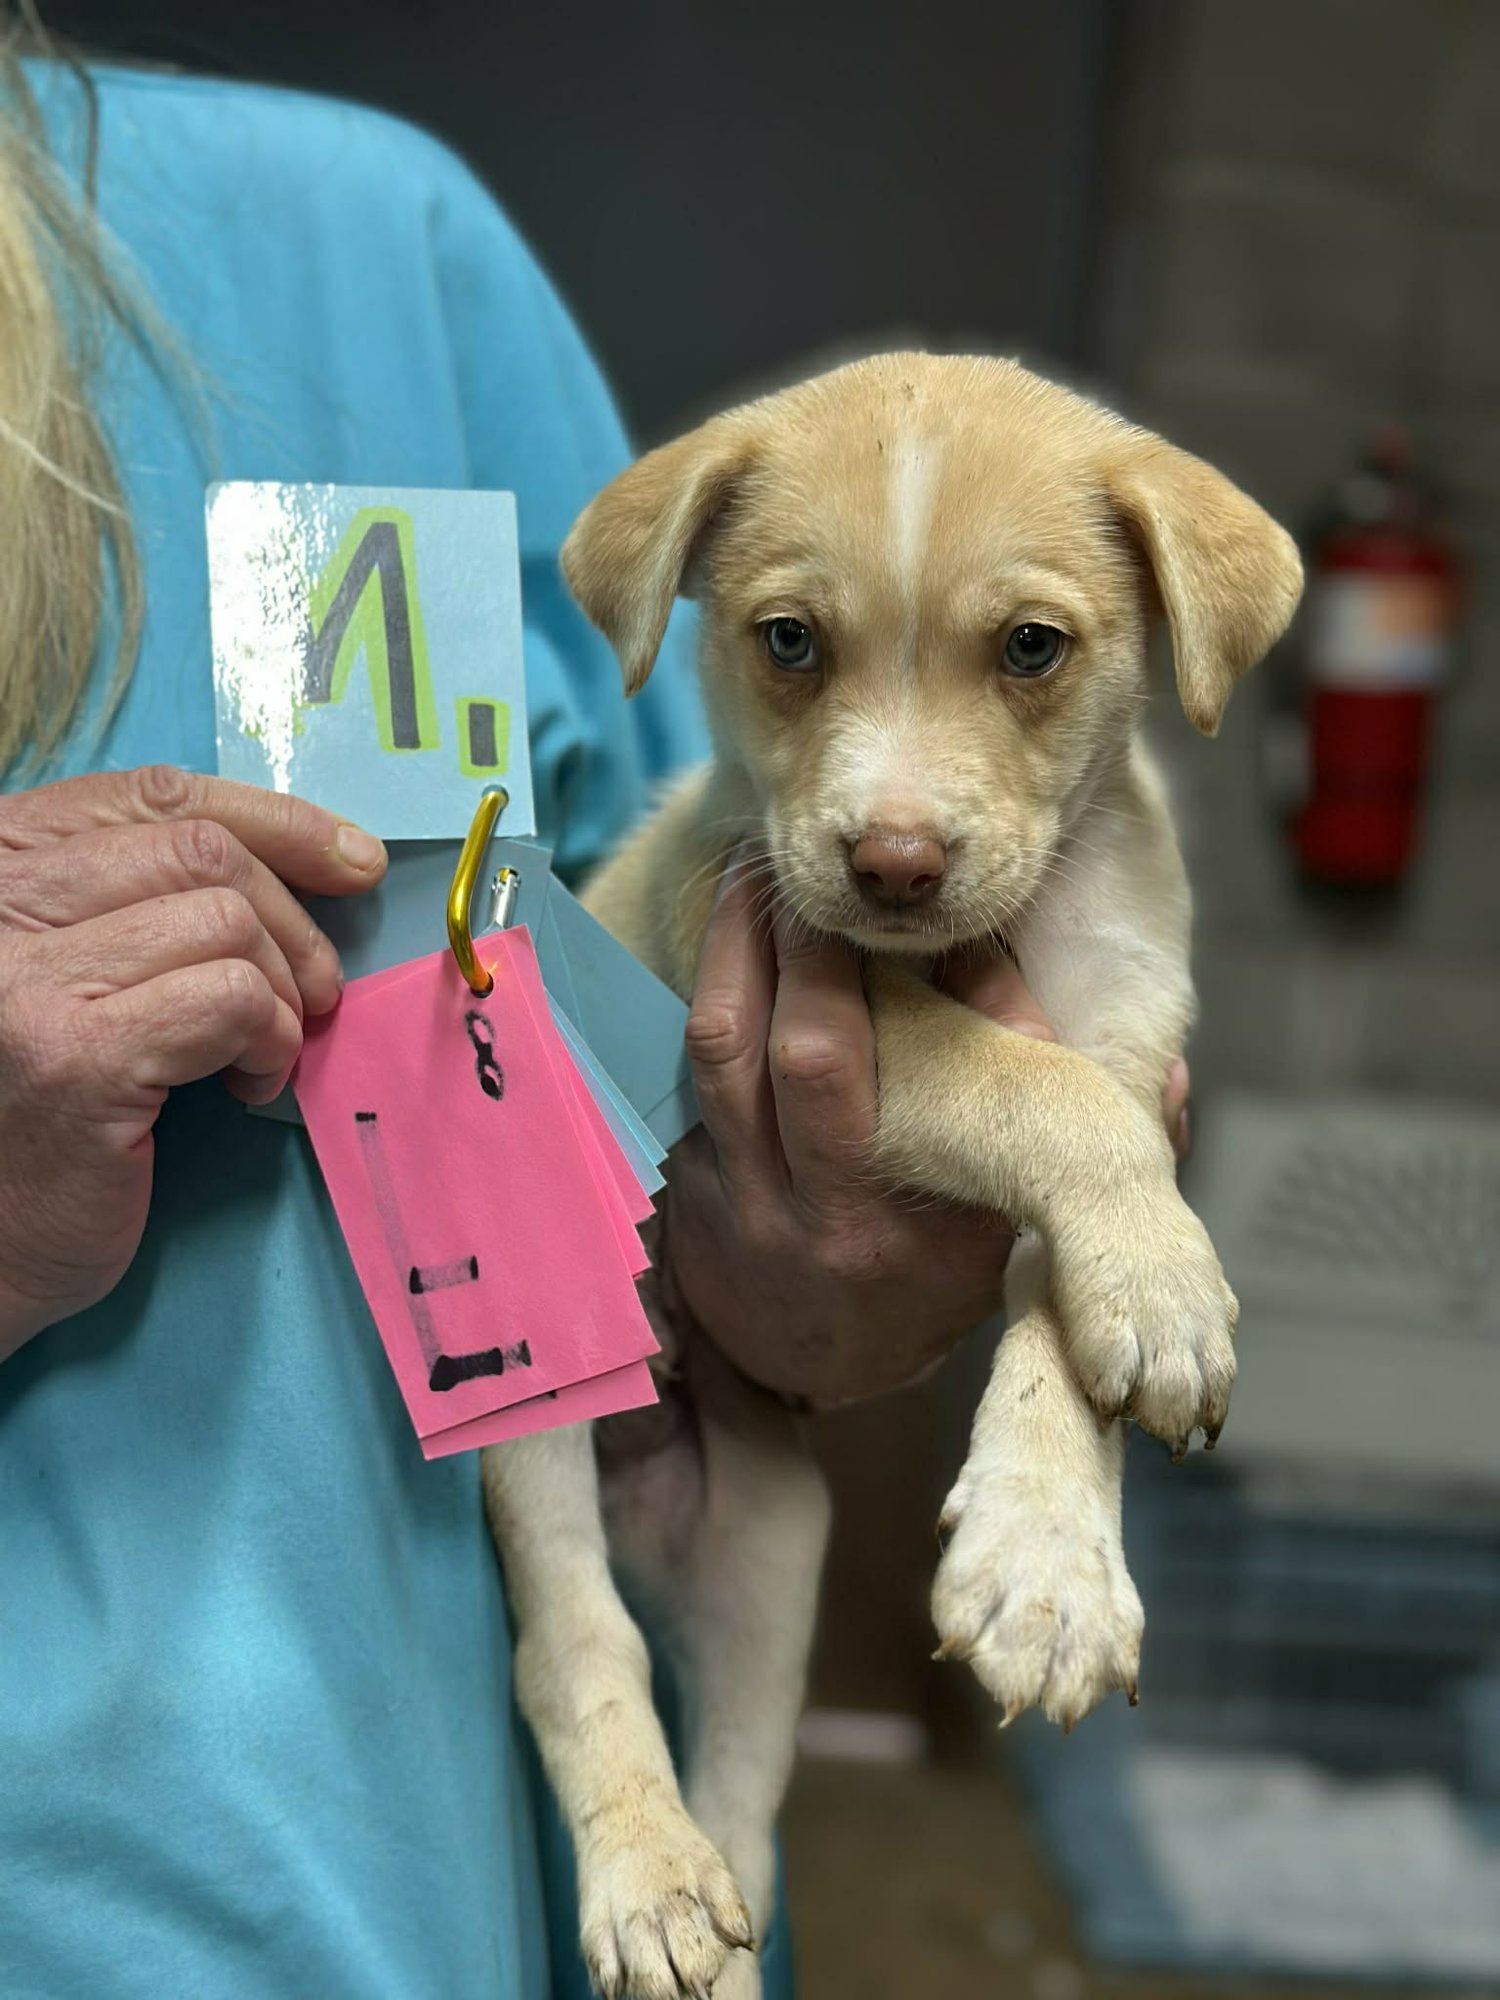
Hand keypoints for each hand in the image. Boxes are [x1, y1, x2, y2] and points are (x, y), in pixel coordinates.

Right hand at [0, 765, 387, 1358]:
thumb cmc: (46, 1113)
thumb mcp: (86, 974)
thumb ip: (154, 903)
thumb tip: (334, 858)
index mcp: (1, 865)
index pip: (153, 794)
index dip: (273, 820)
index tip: (354, 860)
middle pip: (201, 852)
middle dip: (291, 922)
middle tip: (312, 997)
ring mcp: (27, 976)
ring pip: (224, 922)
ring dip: (277, 994)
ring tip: (258, 1055)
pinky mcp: (75, 1054)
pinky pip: (228, 999)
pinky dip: (265, 1038)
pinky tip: (245, 1086)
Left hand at [659, 858, 1190, 1408]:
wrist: (824, 1363)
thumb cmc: (935, 1267)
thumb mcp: (1006, 1217)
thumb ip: (1067, 1135)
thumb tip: (1168, 1071)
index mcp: (893, 1218)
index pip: (854, 1074)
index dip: (852, 972)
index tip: (872, 901)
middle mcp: (802, 1212)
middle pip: (776, 1050)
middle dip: (786, 942)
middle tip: (805, 864)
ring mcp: (732, 1201)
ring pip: (711, 1053)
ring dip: (729, 952)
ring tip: (755, 874)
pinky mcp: (684, 1186)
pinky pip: (677, 1077)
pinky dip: (699, 996)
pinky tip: (726, 936)